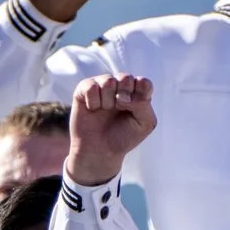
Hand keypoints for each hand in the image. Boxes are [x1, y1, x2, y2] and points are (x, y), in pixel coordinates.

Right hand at [65, 73, 156, 187]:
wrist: (98, 152)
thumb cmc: (122, 137)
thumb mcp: (144, 124)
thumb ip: (143, 104)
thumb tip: (122, 96)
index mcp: (137, 92)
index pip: (143, 83)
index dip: (140, 95)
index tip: (135, 111)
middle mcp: (120, 86)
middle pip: (126, 78)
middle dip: (124, 97)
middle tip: (119, 110)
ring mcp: (101, 86)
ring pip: (108, 81)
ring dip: (108, 101)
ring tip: (105, 111)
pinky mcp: (84, 89)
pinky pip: (91, 87)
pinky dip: (93, 102)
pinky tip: (93, 109)